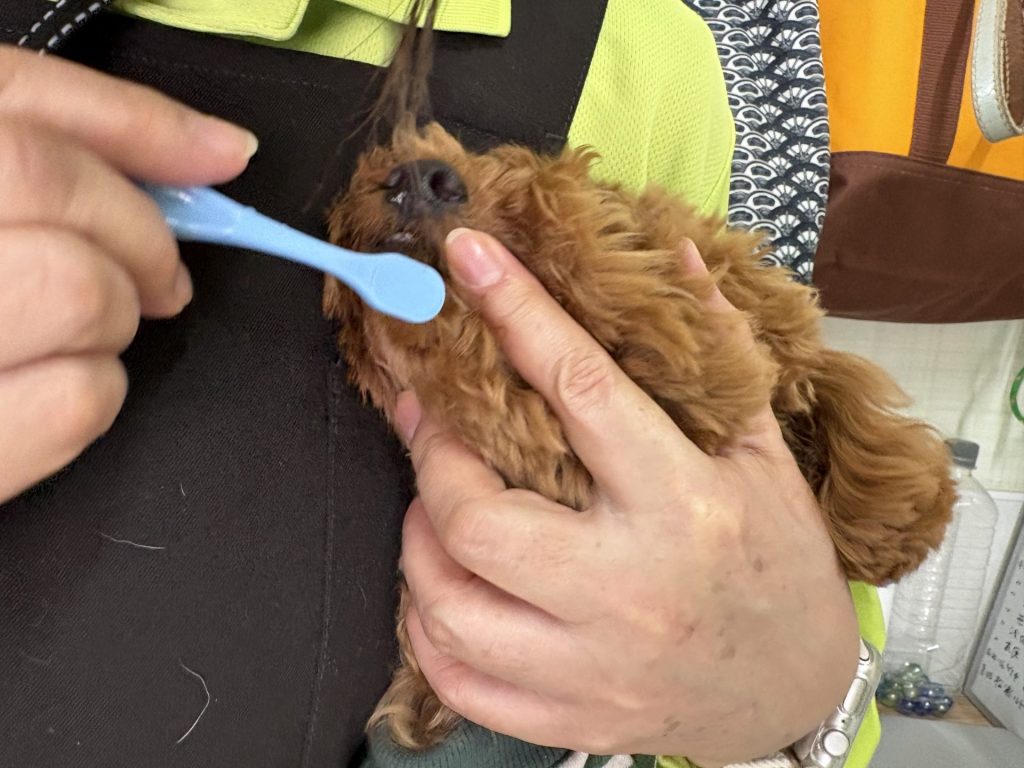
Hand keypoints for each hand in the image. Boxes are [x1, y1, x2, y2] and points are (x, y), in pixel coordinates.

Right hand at [0, 45, 255, 502]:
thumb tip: (220, 149)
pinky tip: (46, 383)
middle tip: (149, 272)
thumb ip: (76, 133)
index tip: (212, 163)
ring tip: (75, 328)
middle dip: (138, 239)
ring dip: (112, 318)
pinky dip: (94, 391)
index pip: (20, 119)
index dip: (137, 136)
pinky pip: (77, 402)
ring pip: (81, 299)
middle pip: (54, 198)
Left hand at [396, 229, 860, 762]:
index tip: (467, 257)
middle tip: (430, 422)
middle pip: (477, 520)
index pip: (580, 389)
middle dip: (433, 457)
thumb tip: (680, 256)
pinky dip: (428, 625)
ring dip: (418, 543)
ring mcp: (593, 665)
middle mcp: (629, 588)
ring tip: (435, 506)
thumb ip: (717, 355)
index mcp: (683, 504)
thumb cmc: (781, 563)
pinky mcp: (570, 715)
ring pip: (449, 607)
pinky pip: (458, 680)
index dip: (516, 310)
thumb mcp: (764, 454)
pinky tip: (446, 588)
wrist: (800, 690)